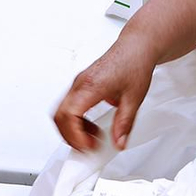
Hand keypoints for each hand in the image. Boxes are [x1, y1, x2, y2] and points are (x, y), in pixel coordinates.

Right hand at [53, 33, 157, 150]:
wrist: (136, 47)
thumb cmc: (134, 63)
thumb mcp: (134, 99)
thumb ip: (124, 124)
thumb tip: (118, 143)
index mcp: (90, 86)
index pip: (69, 114)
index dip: (75, 135)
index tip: (88, 147)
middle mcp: (80, 84)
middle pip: (59, 115)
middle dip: (69, 136)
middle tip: (86, 148)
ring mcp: (78, 84)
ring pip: (61, 111)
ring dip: (72, 129)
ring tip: (91, 139)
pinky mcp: (81, 85)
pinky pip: (69, 105)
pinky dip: (75, 120)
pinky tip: (91, 127)